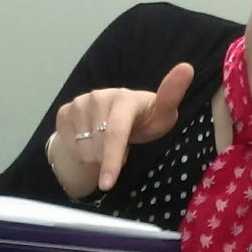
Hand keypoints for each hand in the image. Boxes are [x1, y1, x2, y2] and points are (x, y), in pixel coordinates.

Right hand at [49, 62, 194, 195]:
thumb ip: (171, 96)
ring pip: (83, 151)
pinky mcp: (64, 111)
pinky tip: (93, 141)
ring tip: (108, 144)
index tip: (108, 184)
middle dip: (111, 159)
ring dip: (97, 157)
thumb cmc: (145, 119)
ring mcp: (79, 103)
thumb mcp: (163, 114)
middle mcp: (98, 96)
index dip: (111, 159)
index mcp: (124, 97)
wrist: (117, 117)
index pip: (116, 133)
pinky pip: (69, 146)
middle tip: (124, 147)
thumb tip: (187, 67)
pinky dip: (82, 152)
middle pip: (98, 149)